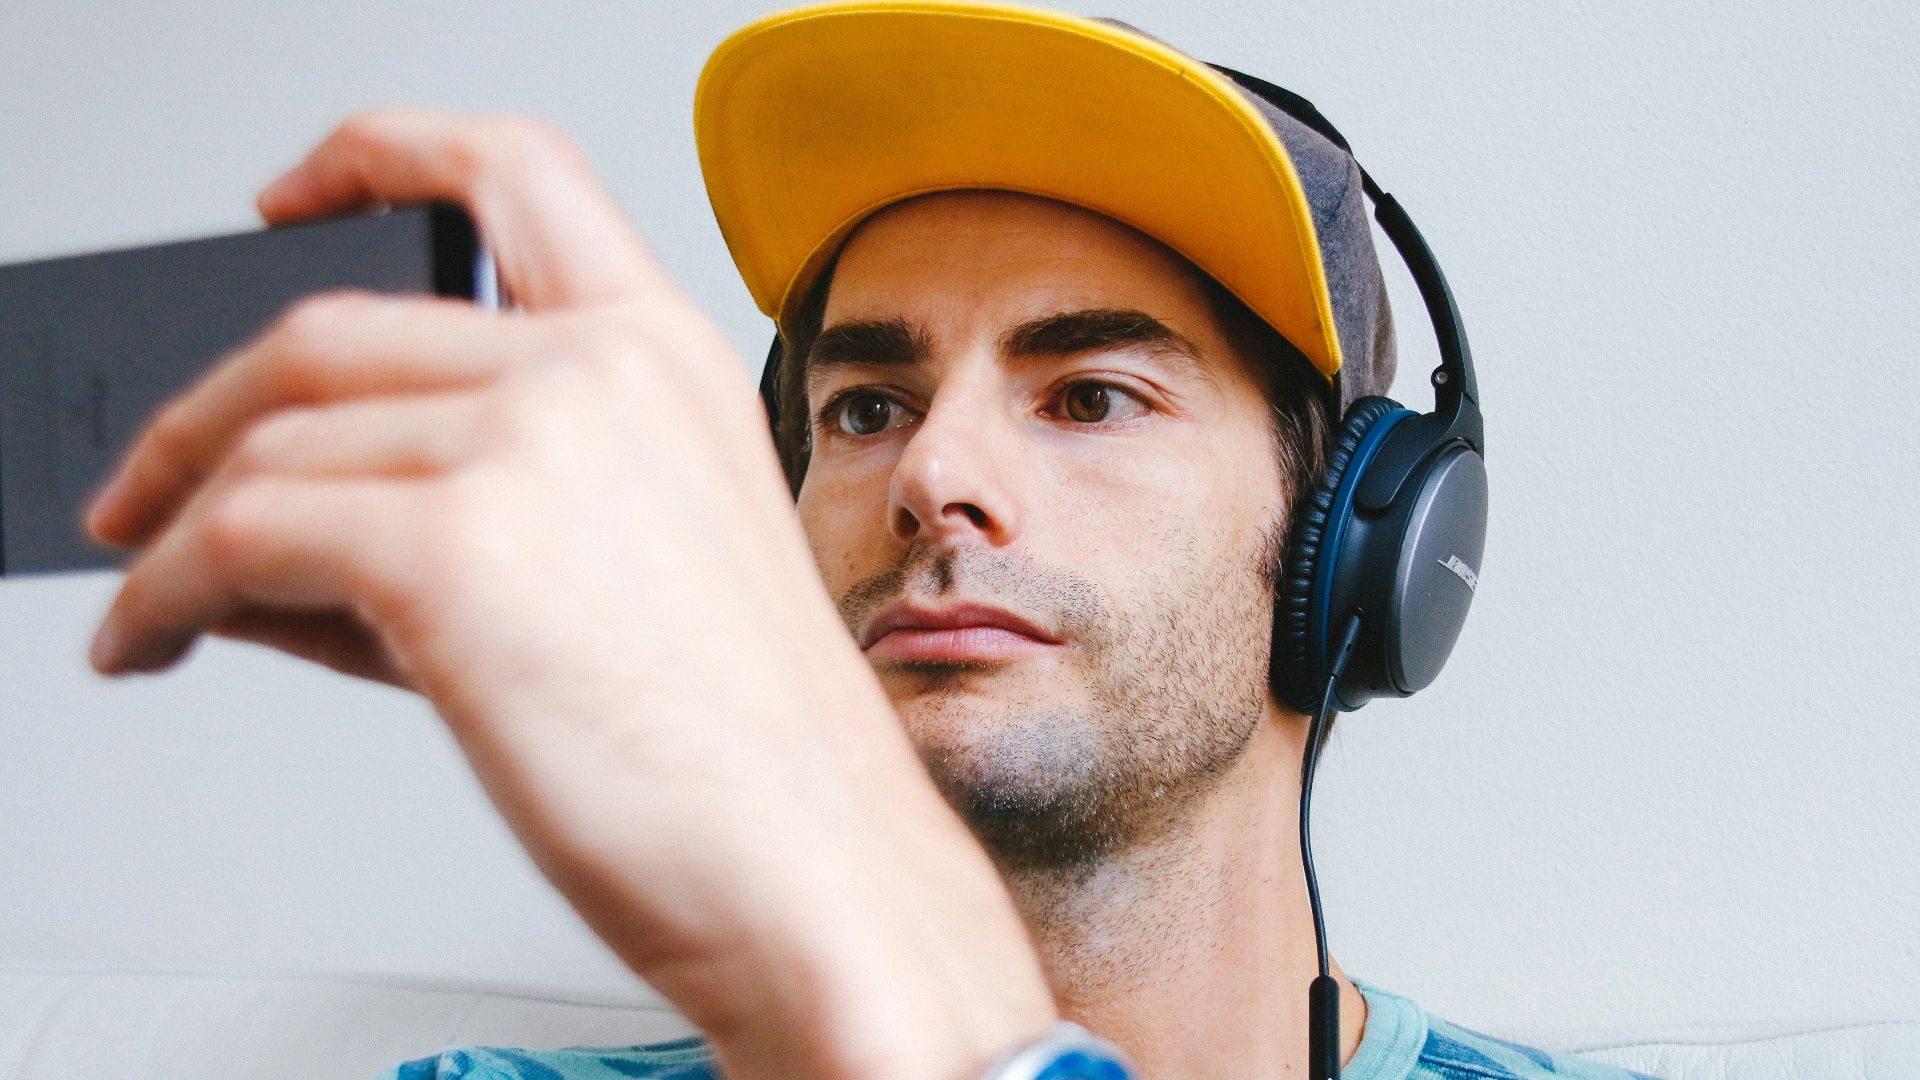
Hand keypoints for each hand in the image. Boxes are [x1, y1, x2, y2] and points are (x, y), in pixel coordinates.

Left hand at [83, 110, 1055, 1079]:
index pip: (509, 171)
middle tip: (148, 488)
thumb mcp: (631, 575)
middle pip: (330, 327)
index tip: (293, 201)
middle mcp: (601, 371)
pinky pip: (240, 537)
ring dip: (178, 522)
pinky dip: (166, 588)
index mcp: (666, 358)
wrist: (811, 869)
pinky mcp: (450, 545)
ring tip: (160, 599)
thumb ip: (470, 506)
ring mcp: (530, 443)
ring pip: (274, 441)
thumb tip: (278, 518)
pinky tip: (159, 634)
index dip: (377, 155)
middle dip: (205, 412)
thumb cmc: (752, 753)